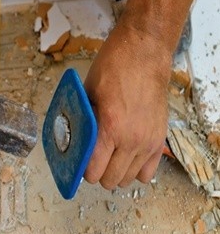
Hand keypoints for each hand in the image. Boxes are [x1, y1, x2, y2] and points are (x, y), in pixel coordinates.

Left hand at [84, 16, 171, 188]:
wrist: (144, 53)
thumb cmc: (113, 67)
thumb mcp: (87, 92)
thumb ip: (82, 120)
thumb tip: (74, 141)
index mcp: (110, 128)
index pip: (93, 171)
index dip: (82, 169)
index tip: (80, 161)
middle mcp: (131, 140)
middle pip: (111, 180)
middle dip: (98, 172)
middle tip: (93, 158)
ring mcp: (149, 142)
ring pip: (129, 179)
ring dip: (116, 172)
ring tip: (110, 156)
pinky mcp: (160, 139)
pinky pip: (148, 172)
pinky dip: (136, 169)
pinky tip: (128, 155)